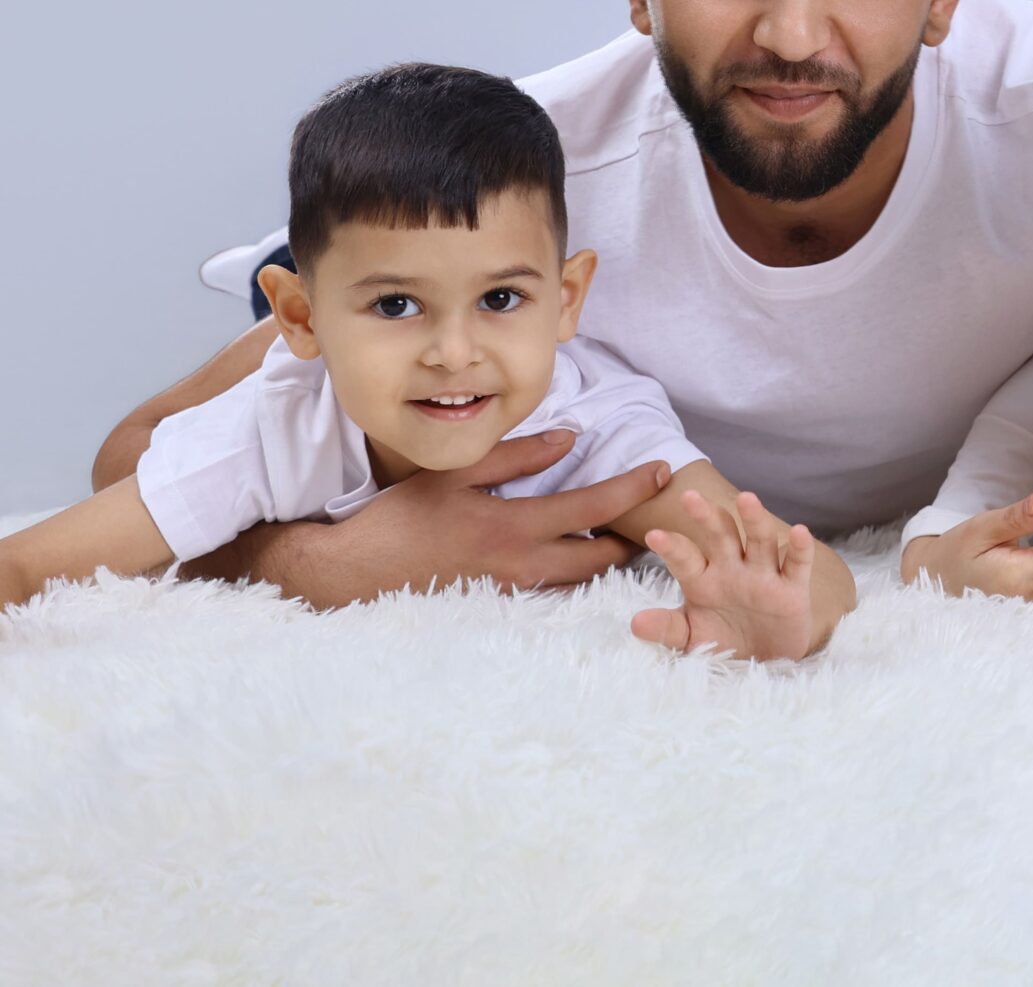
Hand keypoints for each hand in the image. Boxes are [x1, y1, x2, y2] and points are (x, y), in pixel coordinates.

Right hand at [180, 431, 664, 604]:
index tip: (664, 471)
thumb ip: (516, 456)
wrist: (351, 578)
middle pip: (601, 560)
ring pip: (579, 583)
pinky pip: (550, 595)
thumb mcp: (456, 474)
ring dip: (605, 560)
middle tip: (656, 516)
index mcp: (513, 528)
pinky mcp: (498, 610)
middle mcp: (521, 568)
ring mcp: (511, 595)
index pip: (593, 509)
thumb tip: (569, 440)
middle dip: (634, 539)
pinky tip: (577, 559)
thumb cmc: (400, 520)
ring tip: (626, 536)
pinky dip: (572, 577)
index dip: (634, 490)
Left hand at [633, 490, 825, 660]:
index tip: (653, 535)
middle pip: (721, 536)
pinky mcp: (792, 590)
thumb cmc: (724, 640)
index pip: (685, 558)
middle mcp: (733, 569)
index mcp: (704, 578)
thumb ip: (667, 628)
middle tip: (689, 497)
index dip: (672, 547)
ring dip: (754, 520)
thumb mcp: (691, 639)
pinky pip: (797, 565)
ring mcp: (763, 576)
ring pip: (760, 541)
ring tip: (747, 498)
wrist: (764, 660)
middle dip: (707, 517)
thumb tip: (635, 623)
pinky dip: (800, 549)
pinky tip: (800, 531)